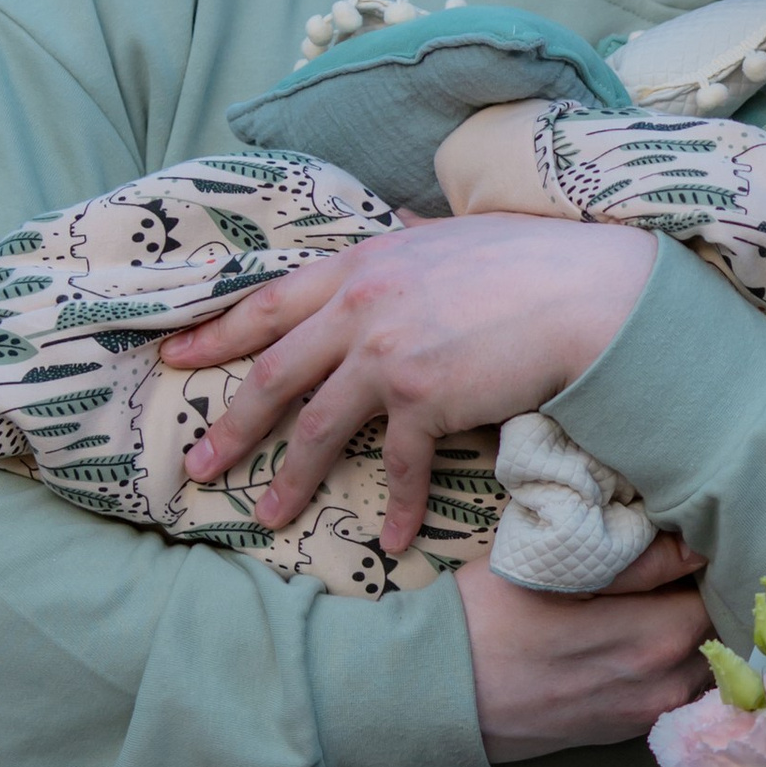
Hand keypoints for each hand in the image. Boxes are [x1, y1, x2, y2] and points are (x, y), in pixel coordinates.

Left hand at [163, 216, 656, 556]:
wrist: (587, 292)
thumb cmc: (535, 260)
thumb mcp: (453, 236)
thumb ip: (414, 243)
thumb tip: (405, 226)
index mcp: (363, 262)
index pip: (270, 301)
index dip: (218, 334)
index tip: (178, 358)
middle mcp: (362, 306)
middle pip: (274, 372)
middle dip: (230, 422)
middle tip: (198, 462)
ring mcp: (387, 353)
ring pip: (316, 426)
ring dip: (288, 477)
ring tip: (266, 515)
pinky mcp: (425, 398)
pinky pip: (400, 465)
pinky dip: (398, 506)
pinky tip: (392, 540)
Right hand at [455, 537, 710, 763]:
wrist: (433, 695)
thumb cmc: (486, 618)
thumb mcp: (554, 570)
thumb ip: (637, 560)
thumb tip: (697, 545)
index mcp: (656, 637)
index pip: (723, 591)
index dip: (716, 560)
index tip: (697, 534)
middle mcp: (663, 685)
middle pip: (719, 629)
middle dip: (708, 594)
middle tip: (680, 559)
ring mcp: (646, 715)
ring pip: (700, 662)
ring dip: (693, 630)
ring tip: (661, 595)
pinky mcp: (624, 731)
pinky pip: (673, 689)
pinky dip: (672, 661)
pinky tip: (640, 633)